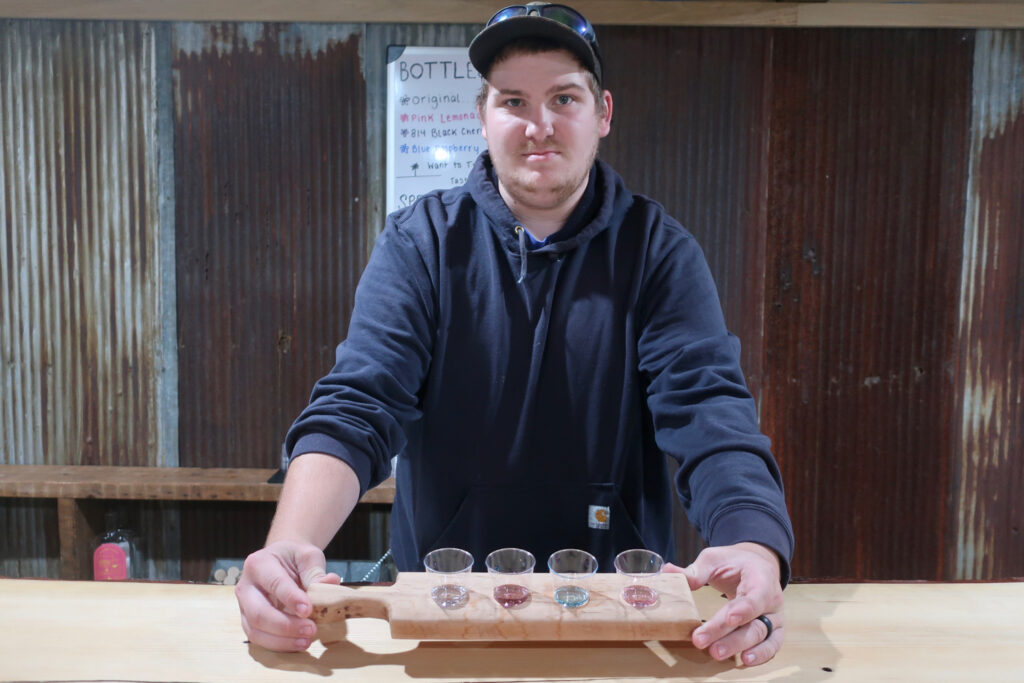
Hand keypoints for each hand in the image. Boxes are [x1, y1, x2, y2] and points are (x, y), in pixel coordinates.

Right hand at [235, 540, 340, 650]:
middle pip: (259, 613)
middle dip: (285, 626)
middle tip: (311, 629)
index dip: (291, 598)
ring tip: (306, 641)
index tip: (308, 610)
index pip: (274, 584)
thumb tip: (330, 583)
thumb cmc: (294, 558)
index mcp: (259, 564)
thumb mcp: (308, 556)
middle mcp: (246, 586)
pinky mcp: (248, 621)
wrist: (281, 561)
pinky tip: (298, 643)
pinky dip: (279, 645)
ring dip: (282, 640)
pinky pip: (259, 638)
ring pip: (256, 630)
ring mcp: (244, 606)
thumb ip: (316, 571)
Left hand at [670, 542, 783, 666]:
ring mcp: (774, 616)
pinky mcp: (774, 629)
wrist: (756, 565)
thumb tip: (667, 571)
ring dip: (738, 646)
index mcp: (760, 577)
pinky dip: (761, 654)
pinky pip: (772, 645)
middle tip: (702, 642)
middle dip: (727, 634)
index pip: (755, 595)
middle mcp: (772, 599)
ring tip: (716, 653)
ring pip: (761, 635)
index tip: (729, 618)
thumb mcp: (715, 559)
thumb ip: (696, 571)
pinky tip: (744, 661)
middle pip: (753, 620)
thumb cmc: (735, 562)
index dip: (743, 608)